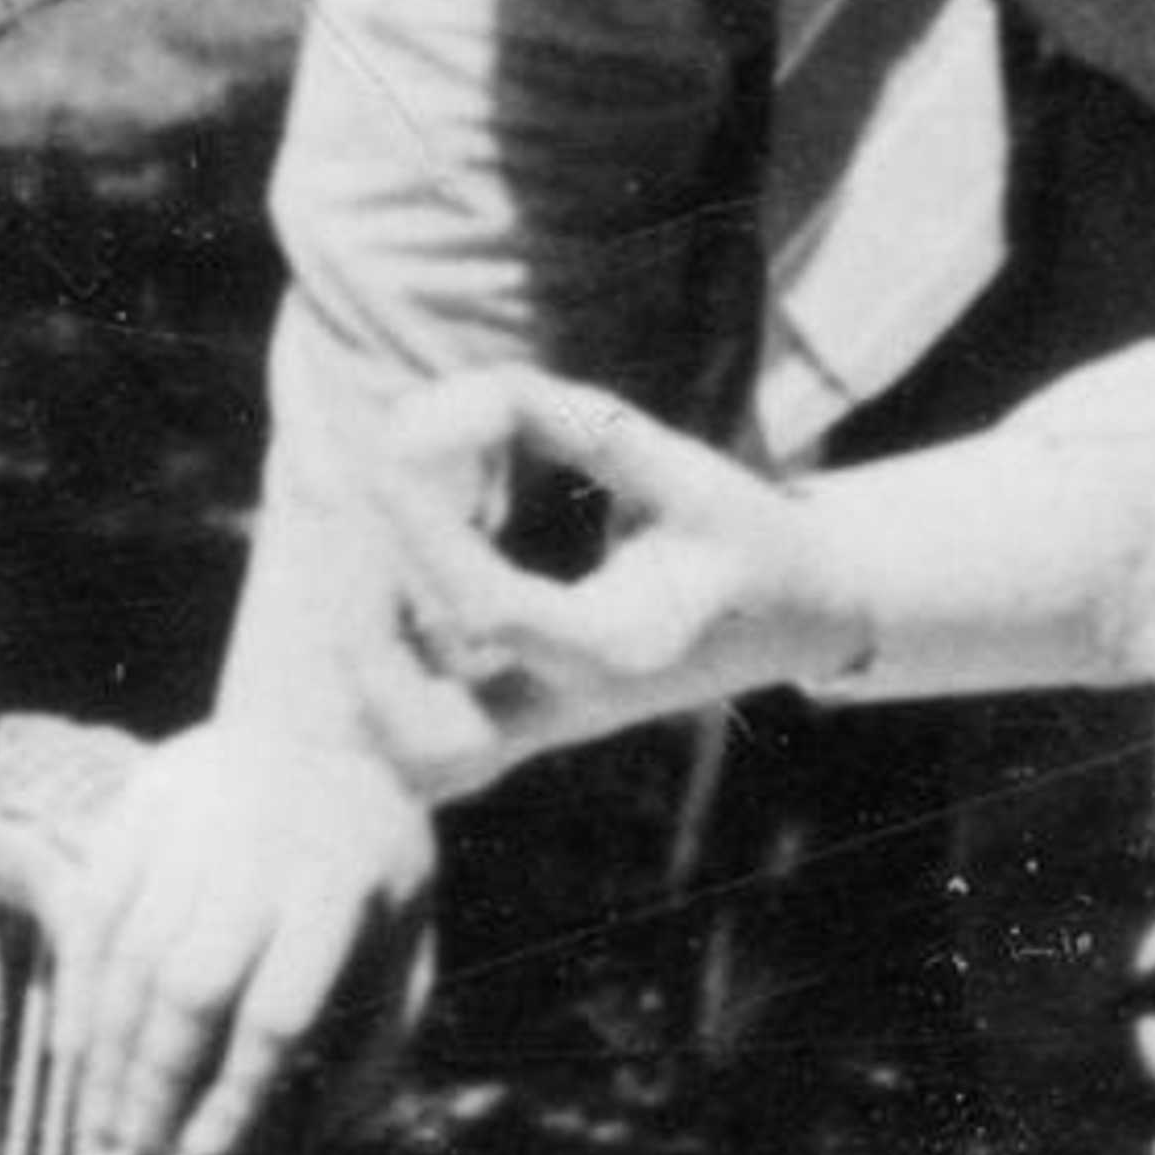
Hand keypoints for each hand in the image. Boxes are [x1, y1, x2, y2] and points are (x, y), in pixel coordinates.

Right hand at [59, 715, 437, 1154]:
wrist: (325, 724)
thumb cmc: (370, 859)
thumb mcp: (408, 937)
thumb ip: (378, 1035)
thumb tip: (318, 1140)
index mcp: (342, 891)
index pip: (276, 1013)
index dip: (235, 1092)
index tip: (203, 1154)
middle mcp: (261, 854)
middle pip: (190, 987)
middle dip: (156, 1082)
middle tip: (134, 1154)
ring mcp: (193, 824)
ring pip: (132, 953)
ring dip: (112, 1050)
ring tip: (103, 1122)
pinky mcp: (139, 806)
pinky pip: (93, 908)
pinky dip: (80, 987)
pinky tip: (75, 1053)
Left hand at [371, 366, 856, 768]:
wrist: (800, 618)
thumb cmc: (745, 536)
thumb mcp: (691, 472)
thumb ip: (586, 429)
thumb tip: (464, 395)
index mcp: (622, 648)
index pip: (491, 609)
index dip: (426, 527)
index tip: (387, 448)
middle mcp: (573, 705)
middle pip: (436, 735)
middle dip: (368, 640)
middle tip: (354, 524)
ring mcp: (543, 728)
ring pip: (421, 758)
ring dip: (366, 668)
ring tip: (356, 553)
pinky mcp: (521, 726)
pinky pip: (425, 745)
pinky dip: (382, 677)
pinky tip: (379, 581)